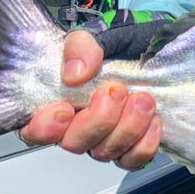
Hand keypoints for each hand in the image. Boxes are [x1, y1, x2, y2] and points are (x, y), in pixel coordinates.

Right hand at [18, 30, 161, 169]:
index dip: (45, 128)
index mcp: (60, 99)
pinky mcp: (132, 145)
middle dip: (98, 120)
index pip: (35, 129)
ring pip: (104, 152)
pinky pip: (133, 159)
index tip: (65, 109)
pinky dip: (144, 143)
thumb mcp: (102, 33)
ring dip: (127, 127)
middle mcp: (78, 124)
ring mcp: (105, 137)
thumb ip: (83, 45)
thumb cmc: (124, 44)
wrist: (159, 50)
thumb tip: (75, 73)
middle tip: (117, 92)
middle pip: (74, 143)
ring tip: (143, 99)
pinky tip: (154, 119)